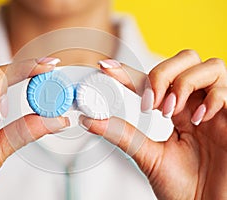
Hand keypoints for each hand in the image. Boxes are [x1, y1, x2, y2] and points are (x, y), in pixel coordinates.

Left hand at [80, 50, 226, 198]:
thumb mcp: (149, 157)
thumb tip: (91, 120)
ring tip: (170, 112)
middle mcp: (197, 104)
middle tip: (149, 103)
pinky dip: (209, 99)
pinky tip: (196, 119)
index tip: (105, 67)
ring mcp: (217, 109)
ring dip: (183, 84)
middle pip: (186, 59)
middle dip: (162, 74)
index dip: (129, 71)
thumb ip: (124, 135)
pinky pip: (226, 91)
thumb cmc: (183, 188)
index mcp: (177, 111)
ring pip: (208, 66)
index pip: (152, 81)